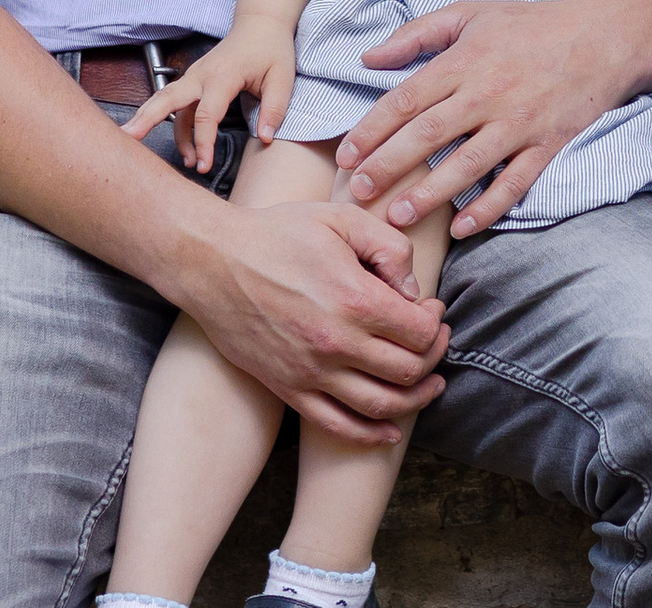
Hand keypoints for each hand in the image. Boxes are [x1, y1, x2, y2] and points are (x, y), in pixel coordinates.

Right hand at [124, 17, 295, 168]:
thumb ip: (274, 109)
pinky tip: (186, 150)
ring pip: (166, 101)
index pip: (206, 114)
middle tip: (128, 139)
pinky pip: (177, 105)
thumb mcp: (282, 77)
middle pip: (167, 98)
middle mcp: (202, 74)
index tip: (204, 165)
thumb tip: (264, 138)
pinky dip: (174, 126)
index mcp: (223, 75)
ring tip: (178, 163)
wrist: (261, 22)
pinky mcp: (194, 80)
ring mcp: (195, 75)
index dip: (203, 142)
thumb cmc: (271, 48)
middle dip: (146, 119)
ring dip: (160, 128)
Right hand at [172, 196, 449, 446]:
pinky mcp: (290, 390)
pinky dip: (370, 435)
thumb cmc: (280, 233)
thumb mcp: (342, 217)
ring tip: (431, 385)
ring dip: (415, 400)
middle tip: (436, 341)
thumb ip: (389, 246)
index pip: (419, 331)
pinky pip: (338, 426)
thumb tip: (413, 289)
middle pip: (408, 371)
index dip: (435, 323)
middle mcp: (337, 343)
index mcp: (355, 298)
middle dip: (433, 358)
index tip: (432, 310)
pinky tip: (390, 428)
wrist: (215, 262)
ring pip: (381, 405)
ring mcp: (312, 372)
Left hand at [336, 0, 637, 236]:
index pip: (406, 100)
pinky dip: (487, 208)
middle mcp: (488, 94)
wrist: (601, 37)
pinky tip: (461, 227)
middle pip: (428, 136)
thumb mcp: (470, 14)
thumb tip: (369, 58)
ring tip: (397, 216)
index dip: (372, 130)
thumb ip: (416, 34)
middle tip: (359, 193)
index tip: (346, 156)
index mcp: (464, 61)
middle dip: (388, 167)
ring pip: (466, 166)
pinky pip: (513, 184)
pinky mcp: (545, 146)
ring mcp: (518, 123)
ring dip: (429, 194)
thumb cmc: (529, 25)